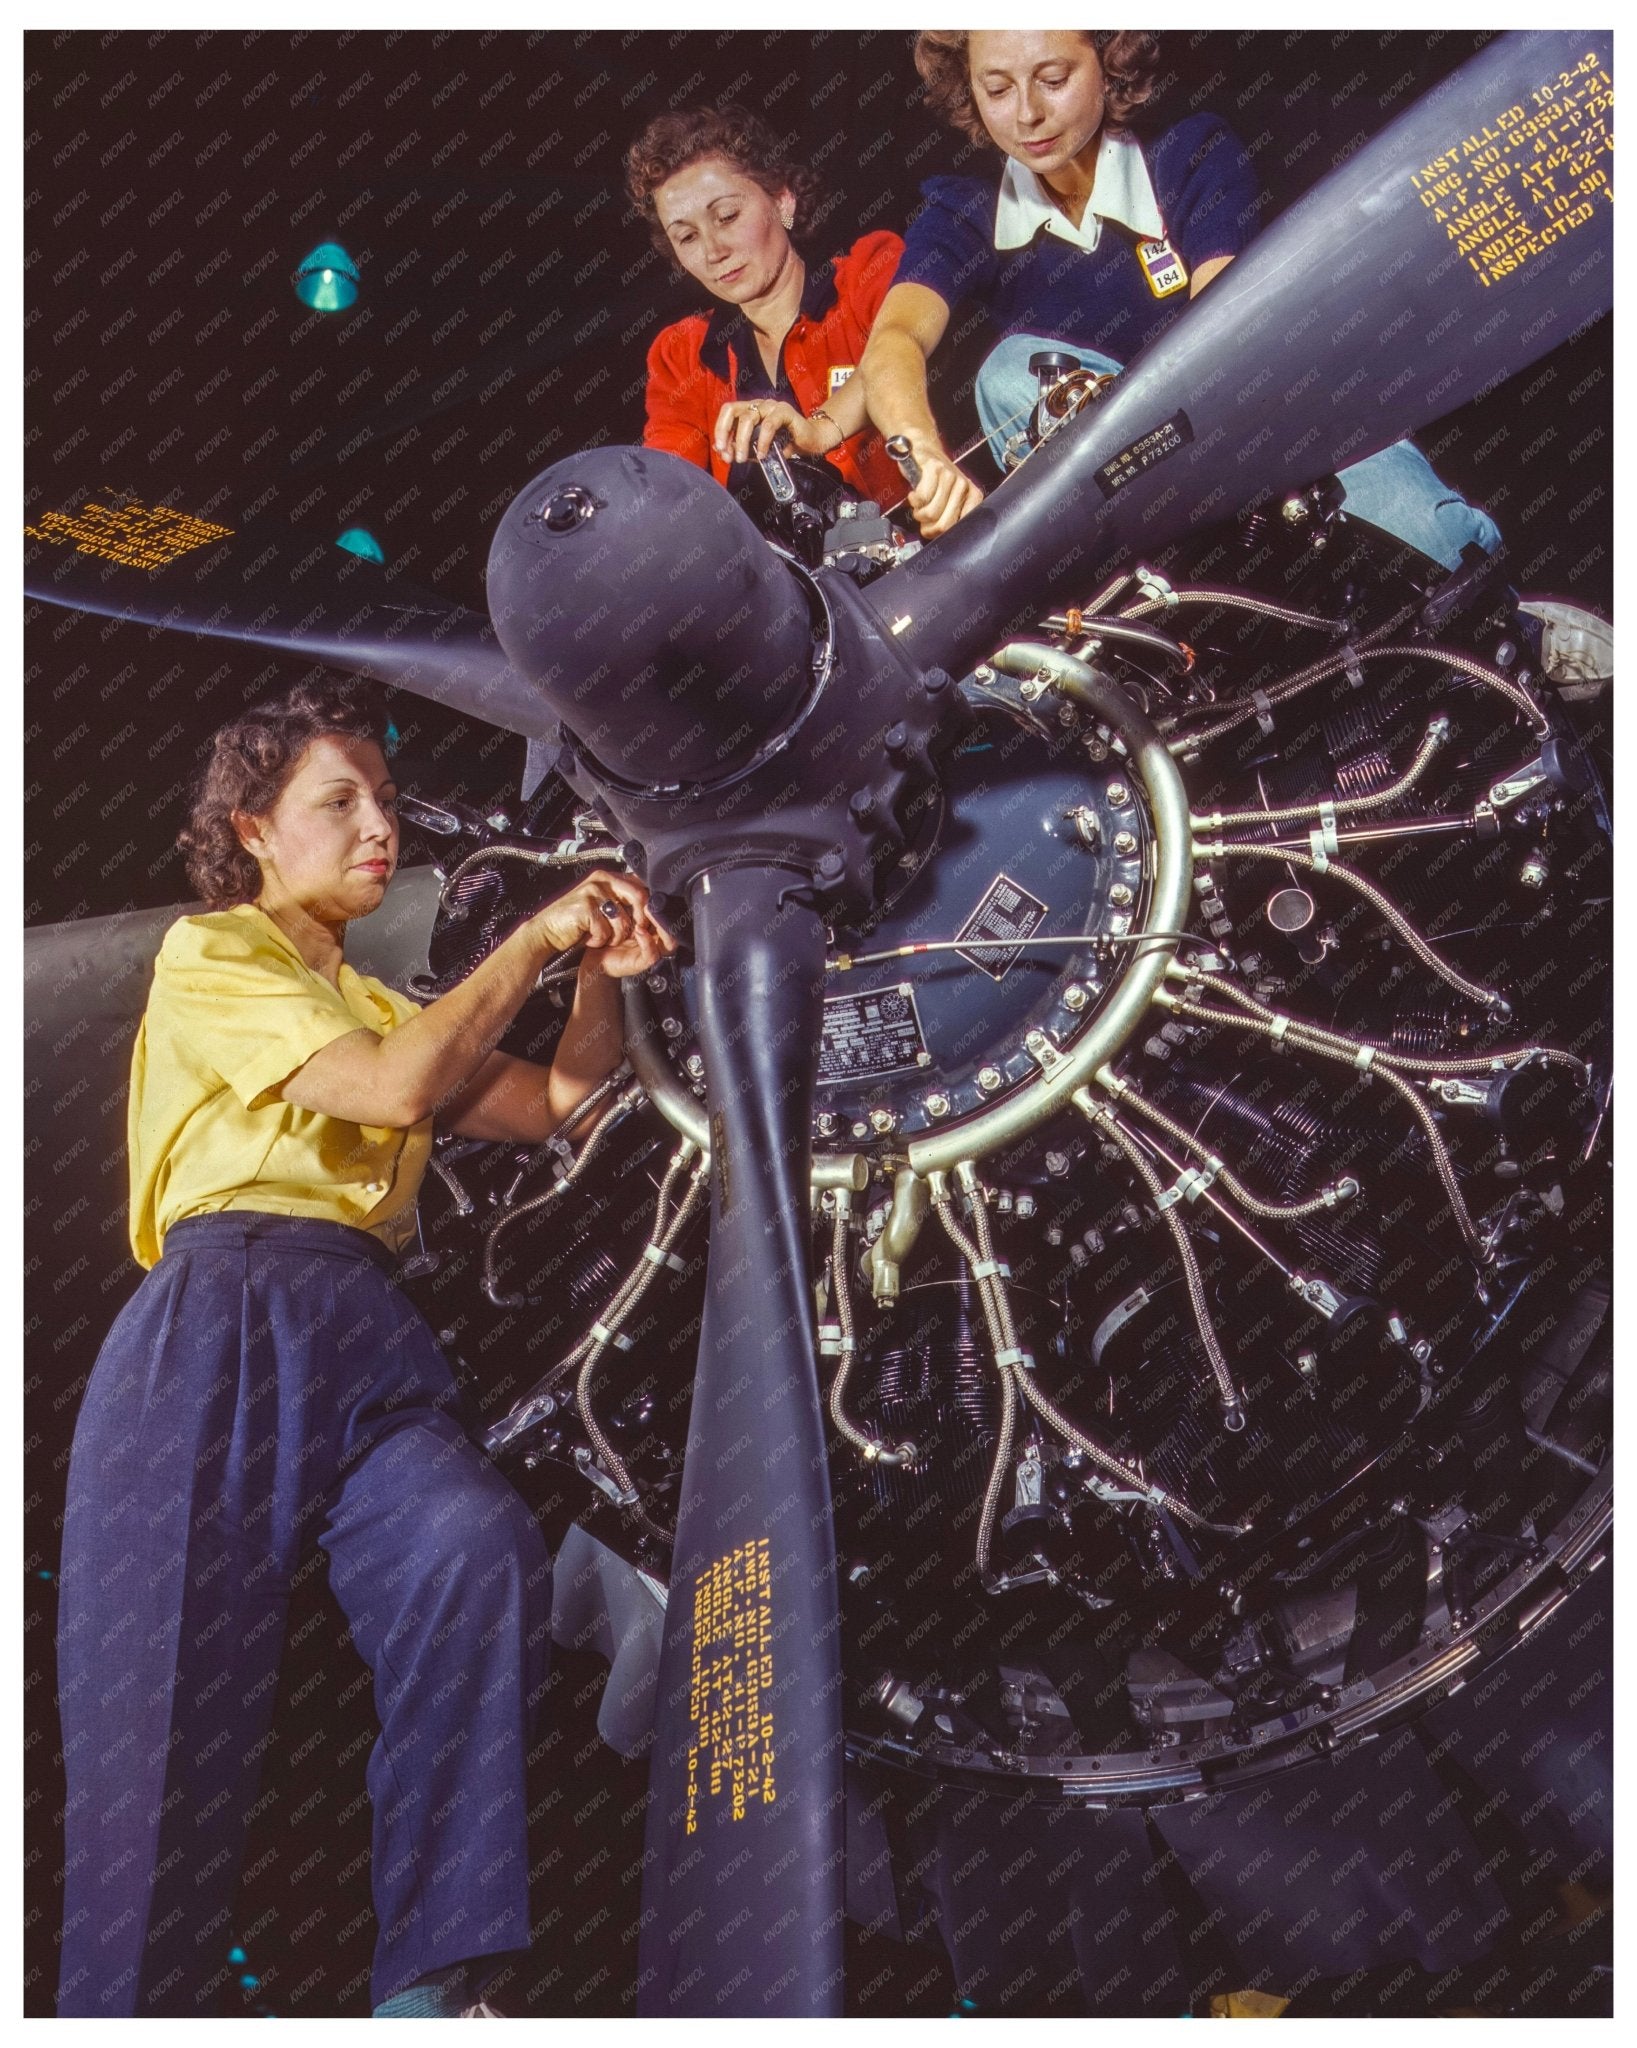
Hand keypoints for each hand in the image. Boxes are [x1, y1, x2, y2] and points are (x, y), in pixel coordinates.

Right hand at [528, 870, 673, 976]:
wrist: (547, 931)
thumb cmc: (576, 921)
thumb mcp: (602, 905)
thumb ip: (621, 899)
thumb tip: (649, 905)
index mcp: (609, 877)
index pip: (641, 886)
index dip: (648, 907)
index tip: (644, 924)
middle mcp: (602, 880)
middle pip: (639, 897)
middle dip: (639, 921)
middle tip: (629, 934)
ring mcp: (593, 892)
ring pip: (623, 920)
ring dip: (614, 937)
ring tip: (601, 938)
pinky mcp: (585, 907)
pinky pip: (605, 930)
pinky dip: (599, 941)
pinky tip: (589, 939)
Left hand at [713, 398, 840, 466]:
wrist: (812, 442)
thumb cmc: (785, 444)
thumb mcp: (758, 448)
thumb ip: (742, 447)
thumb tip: (721, 450)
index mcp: (750, 410)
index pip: (728, 412)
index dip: (720, 429)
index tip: (720, 449)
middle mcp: (758, 404)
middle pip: (734, 411)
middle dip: (726, 434)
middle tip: (728, 455)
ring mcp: (771, 406)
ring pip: (749, 418)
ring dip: (742, 441)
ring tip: (743, 458)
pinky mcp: (785, 411)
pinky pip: (769, 425)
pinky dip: (762, 441)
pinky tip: (762, 455)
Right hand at [901, 439, 984, 538]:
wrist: (923, 452)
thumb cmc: (934, 484)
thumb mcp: (949, 502)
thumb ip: (952, 519)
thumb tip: (947, 542)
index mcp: (973, 498)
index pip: (960, 529)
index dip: (940, 533)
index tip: (934, 526)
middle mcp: (965, 486)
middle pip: (944, 525)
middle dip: (928, 526)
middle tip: (923, 516)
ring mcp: (951, 476)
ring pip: (932, 513)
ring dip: (919, 513)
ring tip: (920, 505)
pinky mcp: (935, 469)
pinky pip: (922, 499)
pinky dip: (914, 500)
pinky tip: (915, 494)